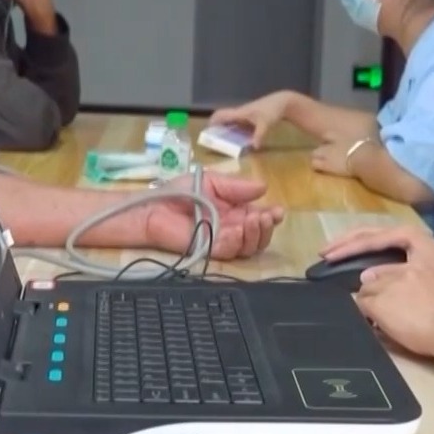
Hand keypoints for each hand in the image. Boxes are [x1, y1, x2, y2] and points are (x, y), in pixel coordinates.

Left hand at [144, 172, 282, 259]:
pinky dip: (238, 242)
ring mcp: (222, 241)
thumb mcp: (213, 182)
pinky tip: (239, 230)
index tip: (278, 210)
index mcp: (236, 212)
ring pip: (249, 247)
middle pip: (259, 237)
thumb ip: (237, 186)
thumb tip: (264, 187)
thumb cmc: (181, 192)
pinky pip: (230, 251)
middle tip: (268, 217)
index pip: (260, 218)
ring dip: (257, 235)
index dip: (271, 216)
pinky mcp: (210, 250)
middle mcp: (232, 228)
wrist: (155, 206)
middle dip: (268, 228)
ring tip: (256, 221)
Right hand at [206, 92, 290, 149]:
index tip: (207, 131)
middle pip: (224, 118)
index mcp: (240, 112)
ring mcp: (245, 114)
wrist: (282, 102)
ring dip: (226, 128)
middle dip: (217, 126)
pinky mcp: (251, 116)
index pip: (222, 114)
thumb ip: (259, 135)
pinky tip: (237, 138)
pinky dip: (235, 129)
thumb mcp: (266, 124)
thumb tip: (254, 148)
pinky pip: (239, 123)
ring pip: (231, 121)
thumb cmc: (272, 110)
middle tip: (213, 139)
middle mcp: (240, 113)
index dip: (213, 121)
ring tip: (222, 140)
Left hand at [310, 137, 367, 176]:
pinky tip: (321, 171)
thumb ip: (362, 142)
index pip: (328, 136)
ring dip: (318, 158)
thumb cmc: (369, 149)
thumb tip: (367, 144)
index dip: (328, 141)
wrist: (365, 157)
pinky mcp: (326, 164)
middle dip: (322, 150)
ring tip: (322, 165)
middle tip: (327, 157)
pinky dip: (317, 167)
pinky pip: (315, 165)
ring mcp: (327, 153)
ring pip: (314, 154)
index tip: (331, 146)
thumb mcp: (365, 142)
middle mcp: (332, 142)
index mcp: (341, 136)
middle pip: (320, 145)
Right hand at [320, 223, 433, 294]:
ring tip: (331, 250)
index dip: (346, 248)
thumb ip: (390, 274)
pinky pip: (375, 241)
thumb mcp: (416, 274)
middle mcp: (401, 229)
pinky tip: (350, 252)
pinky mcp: (404, 243)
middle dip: (343, 241)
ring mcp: (403, 235)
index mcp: (403, 233)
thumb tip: (363, 277)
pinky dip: (360, 245)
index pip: (368, 239)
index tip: (328, 256)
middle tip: (322, 250)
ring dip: (349, 241)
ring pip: (369, 234)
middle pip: (365, 231)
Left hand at [354, 265, 433, 355]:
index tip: (387, 296)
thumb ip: (420, 293)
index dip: (386, 284)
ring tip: (372, 316)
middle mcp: (402, 273)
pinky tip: (369, 321)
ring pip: (366, 290)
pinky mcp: (378, 302)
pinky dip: (363, 312)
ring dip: (367, 302)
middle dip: (374, 292)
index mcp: (420, 270)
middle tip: (378, 308)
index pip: (392, 271)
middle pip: (376, 278)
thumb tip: (408, 302)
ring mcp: (388, 287)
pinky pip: (361, 304)